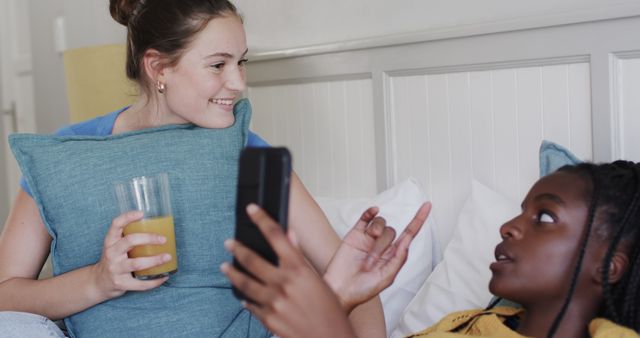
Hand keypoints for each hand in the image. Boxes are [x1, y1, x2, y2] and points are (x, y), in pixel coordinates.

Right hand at [91, 211, 170, 299]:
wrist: (99, 282)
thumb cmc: (115, 260)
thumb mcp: (116, 246)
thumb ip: (130, 237)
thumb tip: (160, 228)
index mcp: (110, 241)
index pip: (115, 225)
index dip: (127, 217)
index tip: (142, 213)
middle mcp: (111, 253)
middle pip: (130, 241)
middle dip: (149, 238)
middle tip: (163, 239)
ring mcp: (115, 269)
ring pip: (137, 263)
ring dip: (155, 260)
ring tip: (168, 257)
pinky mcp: (120, 283)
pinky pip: (140, 284)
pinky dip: (154, 281)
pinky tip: (164, 276)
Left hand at [221, 204, 356, 337]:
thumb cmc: (330, 312)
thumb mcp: (318, 279)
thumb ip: (300, 257)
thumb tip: (291, 237)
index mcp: (299, 269)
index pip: (277, 236)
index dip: (262, 219)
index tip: (253, 210)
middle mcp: (284, 283)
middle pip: (252, 259)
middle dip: (238, 249)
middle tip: (229, 243)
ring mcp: (274, 301)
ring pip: (245, 282)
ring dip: (232, 273)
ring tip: (225, 267)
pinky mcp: (268, 318)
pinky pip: (250, 305)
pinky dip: (245, 299)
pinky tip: (242, 296)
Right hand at [323, 202, 431, 312]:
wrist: (339, 290)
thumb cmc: (362, 289)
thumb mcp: (386, 278)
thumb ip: (398, 259)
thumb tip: (407, 241)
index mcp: (392, 256)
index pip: (409, 234)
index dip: (419, 220)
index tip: (427, 205)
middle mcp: (382, 245)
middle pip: (392, 231)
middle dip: (382, 245)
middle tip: (370, 262)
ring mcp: (368, 238)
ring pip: (380, 223)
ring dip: (376, 232)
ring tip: (366, 250)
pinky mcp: (356, 234)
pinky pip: (366, 218)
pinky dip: (370, 212)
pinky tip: (374, 211)